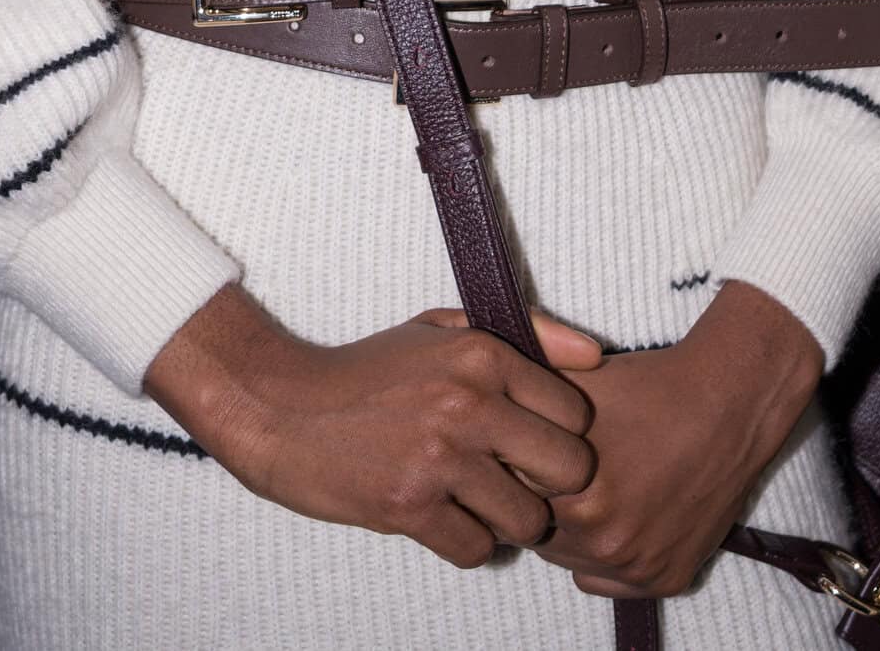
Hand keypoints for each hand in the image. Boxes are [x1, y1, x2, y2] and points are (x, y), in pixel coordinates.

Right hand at [144, 284, 600, 568]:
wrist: (283, 407)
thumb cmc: (370, 369)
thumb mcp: (443, 329)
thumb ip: (527, 335)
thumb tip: (596, 356)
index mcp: (482, 353)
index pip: (576, 412)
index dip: (563, 435)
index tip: (534, 440)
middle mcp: (468, 402)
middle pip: (568, 470)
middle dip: (551, 485)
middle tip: (519, 480)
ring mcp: (439, 457)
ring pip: (528, 520)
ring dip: (510, 521)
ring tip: (480, 501)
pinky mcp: (408, 507)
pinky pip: (476, 550)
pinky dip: (464, 543)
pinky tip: (442, 516)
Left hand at [533, 280, 822, 598]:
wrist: (728, 403)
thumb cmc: (649, 387)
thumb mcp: (574, 385)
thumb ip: (522, 407)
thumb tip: (482, 420)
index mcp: (574, 494)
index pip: (511, 497)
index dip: (513, 470)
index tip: (519, 453)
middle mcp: (604, 540)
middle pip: (539, 533)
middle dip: (542, 502)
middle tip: (556, 471)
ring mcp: (637, 565)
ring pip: (572, 560)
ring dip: (572, 531)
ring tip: (592, 487)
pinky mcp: (668, 578)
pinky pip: (610, 580)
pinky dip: (608, 553)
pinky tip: (619, 510)